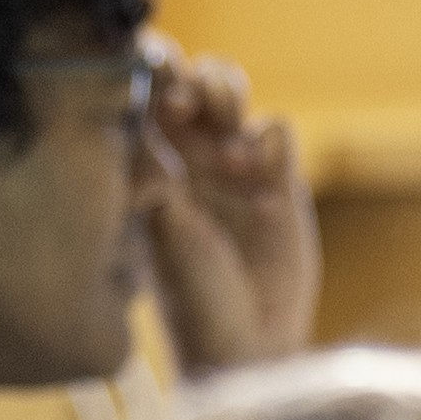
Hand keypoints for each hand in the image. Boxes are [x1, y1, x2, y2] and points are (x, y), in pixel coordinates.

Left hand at [128, 50, 319, 377]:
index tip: (157, 88)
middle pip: (191, 77)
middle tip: (186, 105)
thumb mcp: (164, 239)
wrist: (250, 347)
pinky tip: (259, 178)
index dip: (150, 72)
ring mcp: (234, 166)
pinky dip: (270, 138)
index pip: (144, 93)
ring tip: (226, 142)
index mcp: (148, 164)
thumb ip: (154, 180)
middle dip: (194, 77)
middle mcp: (188, 157)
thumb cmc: (193, 303)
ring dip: (230, 95)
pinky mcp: (279, 180)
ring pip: (232, 90)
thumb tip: (140, 122)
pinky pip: (276, 128)